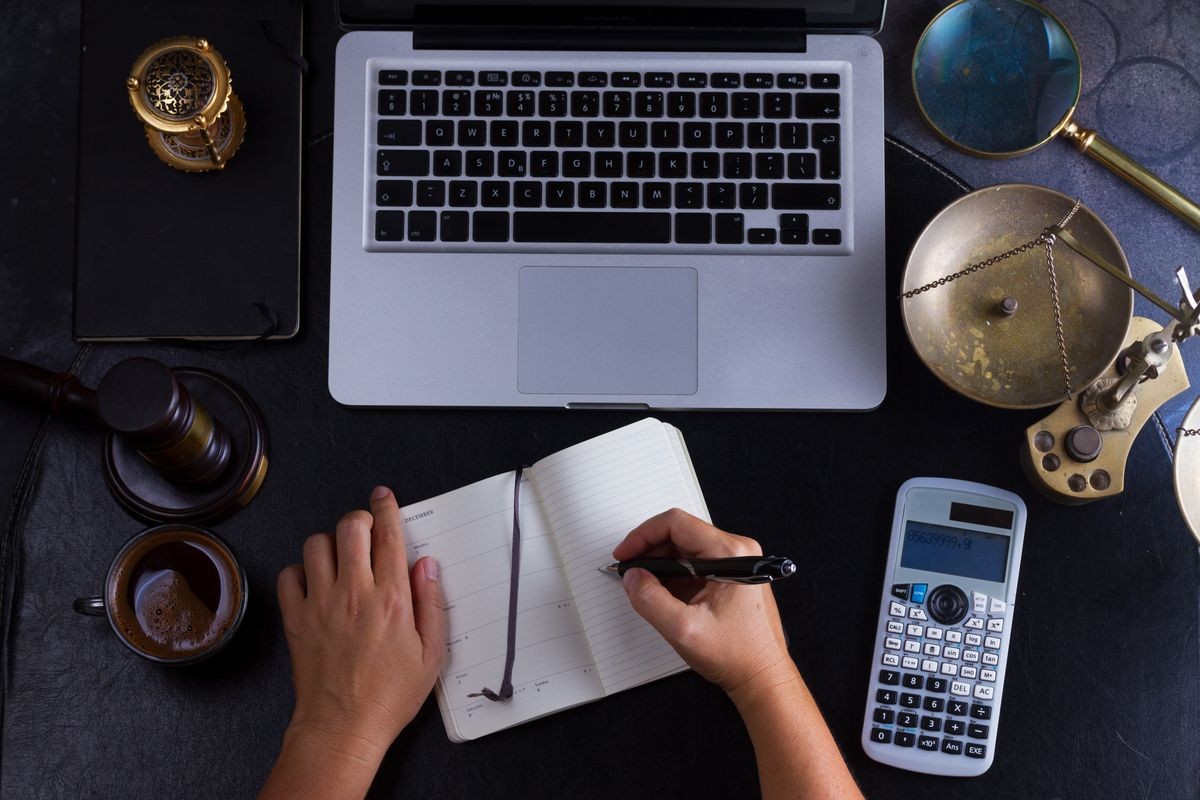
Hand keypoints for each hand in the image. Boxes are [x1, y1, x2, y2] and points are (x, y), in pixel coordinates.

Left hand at [274, 486, 446, 762]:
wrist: (343, 727)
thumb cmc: (390, 696)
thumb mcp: (431, 654)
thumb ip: (432, 604)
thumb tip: (427, 565)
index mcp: (392, 599)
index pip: (389, 536)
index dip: (387, 508)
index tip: (384, 496)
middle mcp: (354, 593)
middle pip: (350, 528)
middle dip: (360, 519)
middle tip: (366, 530)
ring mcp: (320, 604)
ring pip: (316, 545)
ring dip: (330, 543)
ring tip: (341, 558)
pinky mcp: (296, 619)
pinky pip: (289, 575)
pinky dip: (300, 572)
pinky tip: (315, 583)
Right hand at [614, 508, 796, 700]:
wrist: (762, 676)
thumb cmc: (738, 655)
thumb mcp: (683, 629)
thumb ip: (650, 600)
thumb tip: (633, 577)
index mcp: (731, 554)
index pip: (677, 524)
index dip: (643, 536)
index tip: (626, 553)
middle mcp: (737, 551)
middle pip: (681, 533)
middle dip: (650, 551)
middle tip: (630, 572)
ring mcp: (736, 562)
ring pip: (686, 548)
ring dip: (661, 564)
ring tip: (644, 586)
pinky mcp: (731, 575)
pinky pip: (695, 563)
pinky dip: (674, 575)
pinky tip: (663, 594)